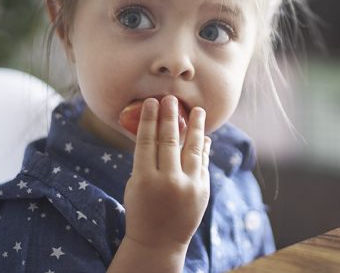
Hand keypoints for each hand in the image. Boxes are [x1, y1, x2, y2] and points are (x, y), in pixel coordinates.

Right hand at [122, 96, 210, 251]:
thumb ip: (146, 161)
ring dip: (196, 127)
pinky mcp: (203, 190)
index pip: (147, 142)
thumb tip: (159, 131)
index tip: (152, 102)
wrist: (159, 241)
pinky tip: (203, 136)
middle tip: (171, 98)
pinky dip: (203, 148)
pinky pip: (203, 163)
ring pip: (193, 149)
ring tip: (198, 110)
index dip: (149, 120)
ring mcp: (188, 186)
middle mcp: (168, 181)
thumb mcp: (136, 185)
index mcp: (144, 179)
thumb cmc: (142, 209)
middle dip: (170, 117)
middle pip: (169, 141)